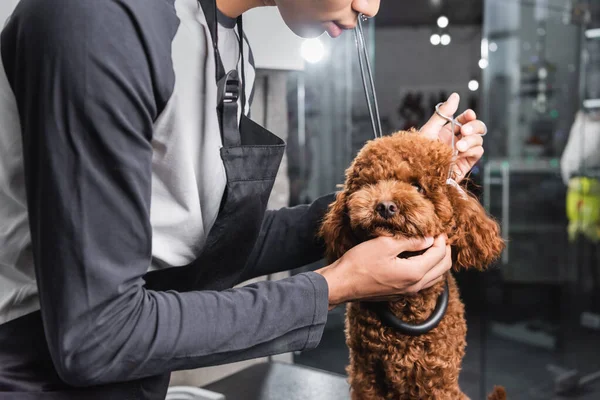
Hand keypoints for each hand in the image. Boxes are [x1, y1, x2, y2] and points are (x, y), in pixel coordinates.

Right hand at [316, 235, 451, 308]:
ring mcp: (407, 292)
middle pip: (442, 269)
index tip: (439, 230)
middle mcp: (414, 286)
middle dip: (445, 251)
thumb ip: (410, 242)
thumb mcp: (385, 245)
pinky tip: (419, 260)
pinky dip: (428, 270)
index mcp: (413, 273)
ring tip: (433, 247)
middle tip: (440, 237)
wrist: (342, 283)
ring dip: (438, 262)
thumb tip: (428, 239)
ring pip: (434, 278)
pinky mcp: (399, 294)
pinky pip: (423, 282)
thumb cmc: (359, 263)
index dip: (441, 240)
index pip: (438, 255)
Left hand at [420, 93, 486, 181]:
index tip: (469, 115)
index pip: (464, 119)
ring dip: (472, 140)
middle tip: (464, 131)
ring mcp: (462, 152)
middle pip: (476, 128)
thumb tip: (456, 96)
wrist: (417, 175)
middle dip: (474, 126)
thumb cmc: (418, 153)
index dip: (469, 116)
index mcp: (447, 131)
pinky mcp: (465, 164)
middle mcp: (456, 140)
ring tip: (459, 146)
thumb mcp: (429, 130)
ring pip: (479, 140)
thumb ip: (443, 113)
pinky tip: (461, 153)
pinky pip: (477, 152)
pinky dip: (472, 150)